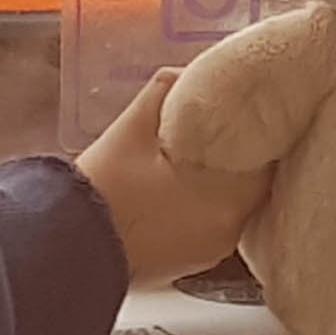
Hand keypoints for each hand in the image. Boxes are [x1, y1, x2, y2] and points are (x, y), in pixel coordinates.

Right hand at [76, 69, 271, 286]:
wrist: (64, 250)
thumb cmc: (99, 192)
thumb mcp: (132, 128)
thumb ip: (166, 92)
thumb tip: (186, 73)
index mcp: (229, 197)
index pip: (270, 155)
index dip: (260, 128)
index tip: (246, 111)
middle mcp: (230, 230)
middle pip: (254, 180)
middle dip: (240, 153)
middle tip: (223, 128)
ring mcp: (212, 250)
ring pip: (234, 202)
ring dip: (223, 180)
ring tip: (198, 155)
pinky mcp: (192, 262)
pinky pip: (213, 222)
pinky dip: (205, 203)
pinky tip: (181, 187)